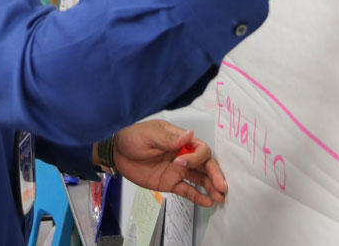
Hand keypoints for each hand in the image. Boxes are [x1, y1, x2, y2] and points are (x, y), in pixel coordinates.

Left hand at [107, 119, 226, 206]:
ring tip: (221, 197)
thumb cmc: (133, 137)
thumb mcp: (149, 135)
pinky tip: (208, 202)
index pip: (199, 148)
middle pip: (205, 164)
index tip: (181, 163)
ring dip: (211, 187)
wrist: (117, 152)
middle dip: (214, 174)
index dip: (196, 157)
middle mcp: (183, 155)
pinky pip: (187, 190)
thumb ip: (168, 138)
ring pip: (199, 179)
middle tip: (222, 186)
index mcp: (180, 140)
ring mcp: (178, 170)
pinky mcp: (170, 183)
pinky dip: (198, 196)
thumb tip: (189, 135)